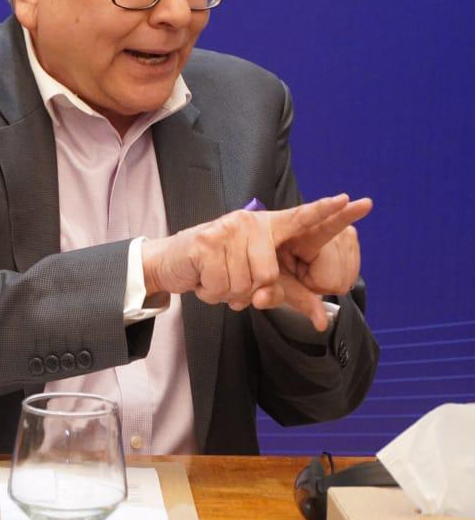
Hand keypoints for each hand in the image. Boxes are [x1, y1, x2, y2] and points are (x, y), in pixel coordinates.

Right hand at [142, 194, 371, 328]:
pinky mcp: (205, 242)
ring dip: (227, 293)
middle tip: (231, 280)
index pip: (300, 218)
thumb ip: (291, 295)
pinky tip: (203, 278)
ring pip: (243, 285)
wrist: (172, 262)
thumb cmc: (220, 268)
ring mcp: (227, 229)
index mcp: (268, 227)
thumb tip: (322, 321)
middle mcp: (249, 222)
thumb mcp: (258, 281)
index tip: (347, 198)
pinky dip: (210, 293)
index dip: (324, 210)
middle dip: (248, 290)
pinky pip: (220, 286)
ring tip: (216, 277)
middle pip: (268, 275)